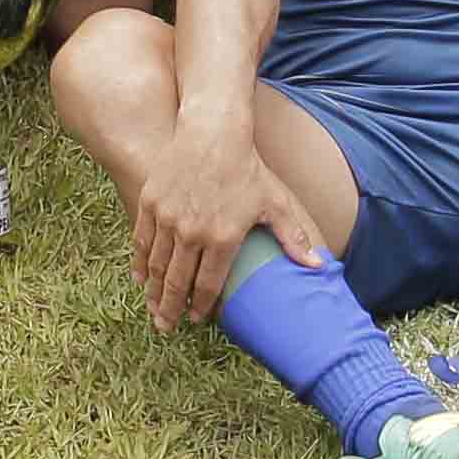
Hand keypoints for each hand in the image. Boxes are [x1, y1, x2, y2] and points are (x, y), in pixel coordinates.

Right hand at [127, 101, 328, 327]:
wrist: (213, 132)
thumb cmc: (247, 167)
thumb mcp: (274, 203)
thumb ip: (292, 237)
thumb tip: (318, 265)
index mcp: (223, 237)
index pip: (208, 284)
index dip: (200, 306)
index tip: (196, 319)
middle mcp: (192, 232)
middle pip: (177, 282)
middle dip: (170, 308)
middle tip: (166, 327)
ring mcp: (167, 218)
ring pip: (157, 265)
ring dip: (154, 291)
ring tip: (153, 308)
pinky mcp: (150, 203)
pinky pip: (142, 241)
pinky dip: (140, 263)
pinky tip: (140, 278)